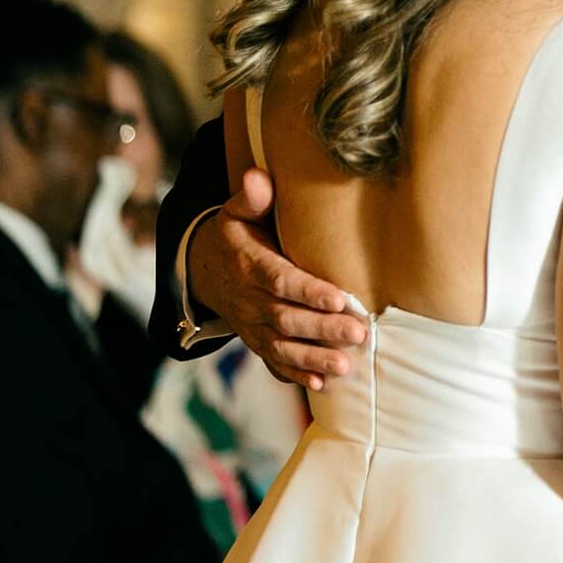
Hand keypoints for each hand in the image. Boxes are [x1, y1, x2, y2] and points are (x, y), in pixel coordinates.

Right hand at [185, 168, 363, 389]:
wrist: (202, 270)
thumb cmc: (234, 236)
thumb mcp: (236, 213)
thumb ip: (251, 198)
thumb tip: (257, 178)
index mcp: (250, 266)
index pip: (281, 281)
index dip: (309, 292)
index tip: (340, 299)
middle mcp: (249, 301)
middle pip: (287, 318)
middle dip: (322, 329)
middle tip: (359, 333)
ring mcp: (251, 325)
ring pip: (282, 346)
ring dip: (313, 358)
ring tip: (346, 366)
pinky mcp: (255, 341)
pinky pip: (272, 362)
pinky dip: (294, 374)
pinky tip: (320, 384)